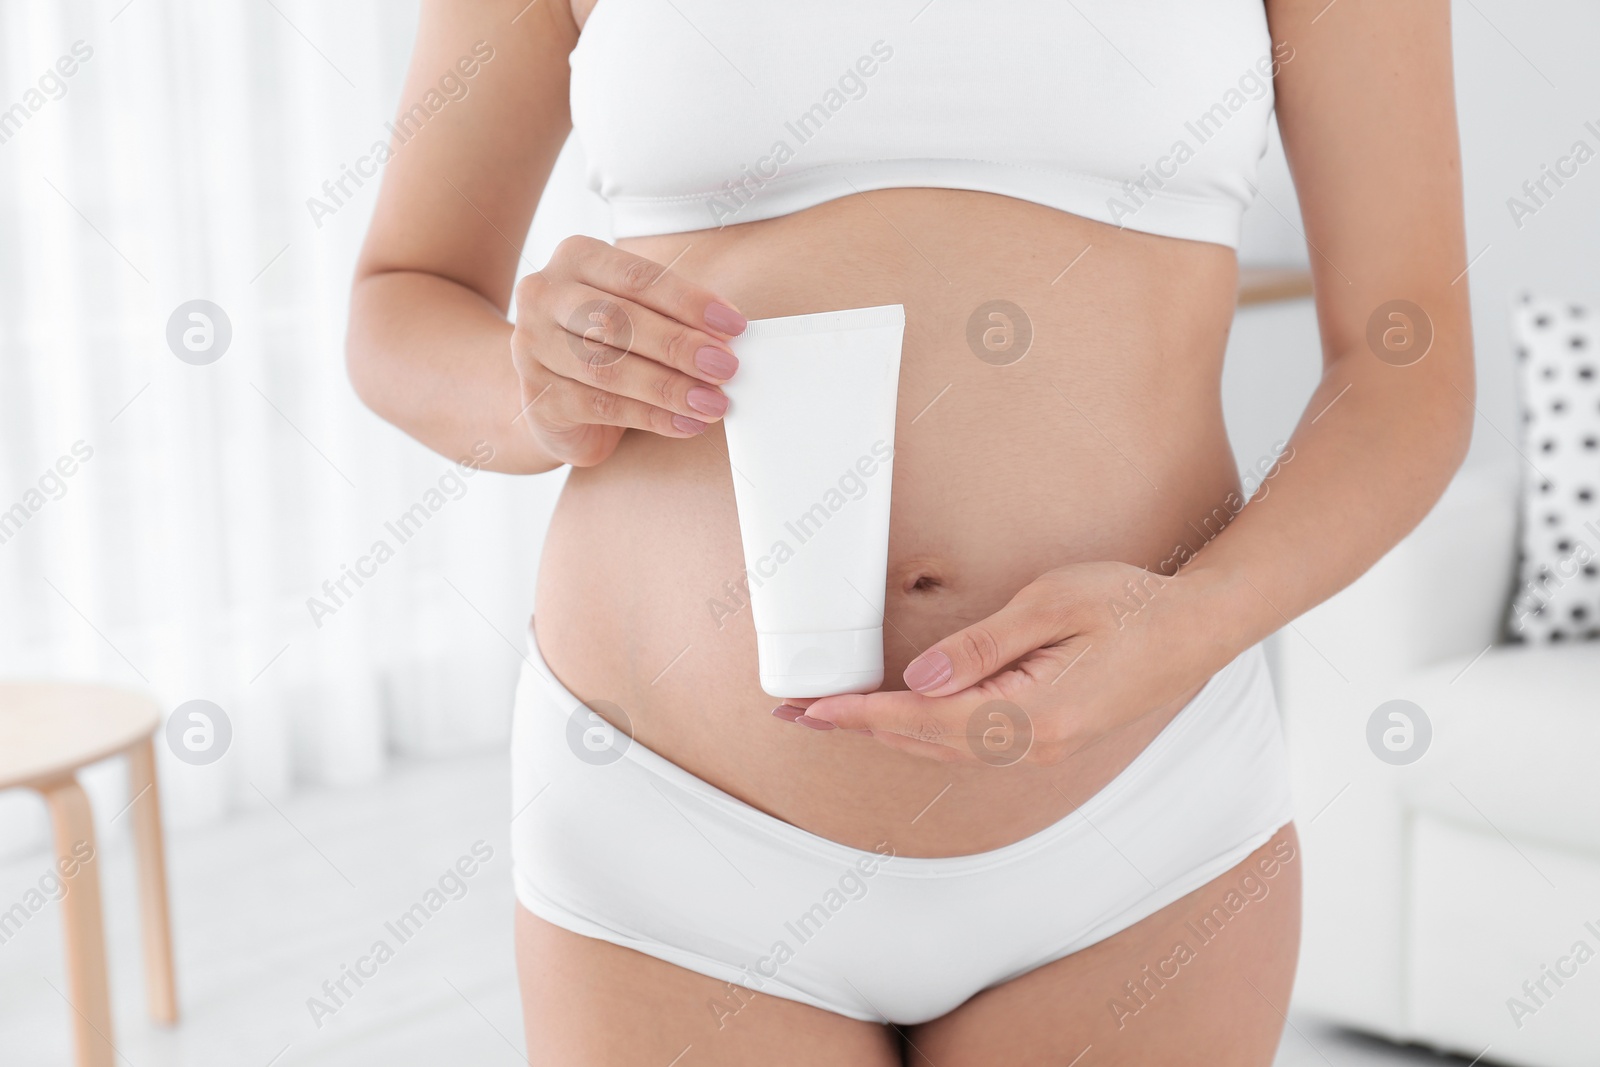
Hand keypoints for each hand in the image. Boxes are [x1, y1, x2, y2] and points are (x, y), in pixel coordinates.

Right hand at [511, 235, 747, 466]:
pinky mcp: (537, 396)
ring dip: (670, 387)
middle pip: (620, 320)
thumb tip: (729, 334)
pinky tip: (687, 423)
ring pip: (609, 368)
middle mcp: (544, 296)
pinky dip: (652, 417)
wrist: (553, 397)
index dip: (689, 302)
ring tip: (713, 402)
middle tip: (726, 366)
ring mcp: (533, 346)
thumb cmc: (608, 343)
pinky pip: (602, 407)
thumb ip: (673, 314)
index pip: (638, 277)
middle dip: (680, 345)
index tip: (734, 326)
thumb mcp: (637, 314)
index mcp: (575, 258)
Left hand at [787, 561, 1240, 764]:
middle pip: (924, 743)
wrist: (1199, 629)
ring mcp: (1042, 749)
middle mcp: (1034, 746)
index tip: (810, 711)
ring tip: (830, 715)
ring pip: (943, 750)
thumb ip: (983, 647)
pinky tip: (897, 716)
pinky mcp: (1047, 738)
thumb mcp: (1054, 604)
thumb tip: (918, 679)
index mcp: (1034, 716)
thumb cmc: (1134, 605)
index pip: (925, 720)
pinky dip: (922, 732)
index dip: (861, 714)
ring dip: (885, 731)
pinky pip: (968, 744)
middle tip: (794, 714)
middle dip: (857, 726)